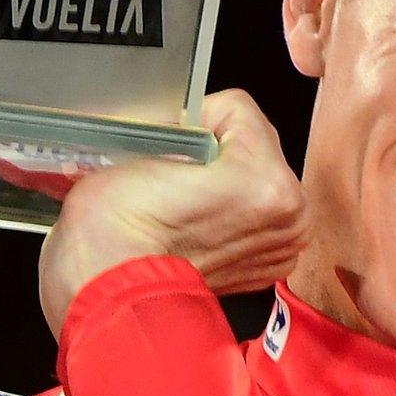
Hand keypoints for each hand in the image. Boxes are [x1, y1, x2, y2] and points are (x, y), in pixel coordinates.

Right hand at [38, 89, 307, 334]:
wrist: (107, 284)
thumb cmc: (117, 229)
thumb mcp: (150, 143)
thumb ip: (192, 125)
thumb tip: (193, 121)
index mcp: (269, 183)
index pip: (235, 110)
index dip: (194, 120)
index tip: (172, 146)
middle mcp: (288, 216)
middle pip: (254, 143)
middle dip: (216, 151)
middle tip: (177, 174)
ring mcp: (279, 245)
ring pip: (255, 176)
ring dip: (224, 179)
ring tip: (185, 199)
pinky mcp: (266, 266)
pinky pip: (254, 212)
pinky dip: (230, 211)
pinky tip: (197, 221)